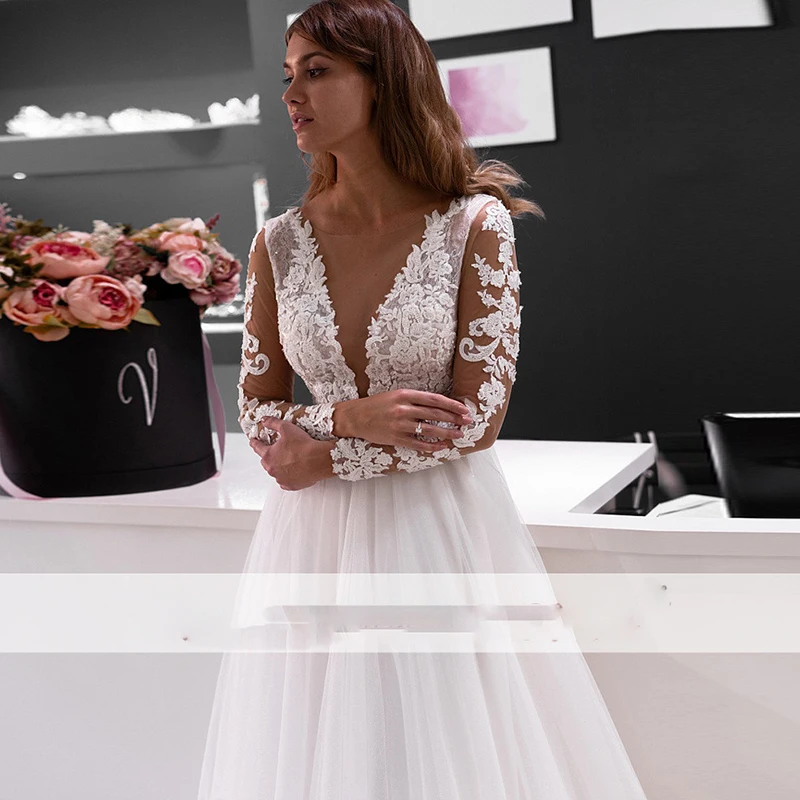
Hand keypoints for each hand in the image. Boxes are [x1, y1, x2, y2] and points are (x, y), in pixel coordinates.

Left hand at [248, 418, 329, 490]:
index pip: (257, 447)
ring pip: (276, 472)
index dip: (255, 442)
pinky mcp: (291, 485)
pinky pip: (285, 482)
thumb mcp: (287, 428)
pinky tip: (294, 471)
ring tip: (290, 460)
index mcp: (268, 455)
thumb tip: (264, 420)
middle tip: (278, 450)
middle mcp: (272, 469)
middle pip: (266, 461)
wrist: (319, 460)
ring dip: (279, 467)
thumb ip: (273, 423)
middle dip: (270, 456)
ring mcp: (281, 479)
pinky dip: (288, 477)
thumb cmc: (304, 445)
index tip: (253, 441)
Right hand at [337, 389, 474, 453]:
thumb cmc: (376, 405)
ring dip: (447, 432)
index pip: (434, 399)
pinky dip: (432, 446)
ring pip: (429, 429)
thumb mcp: (395, 395)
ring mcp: (400, 424)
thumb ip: (415, 399)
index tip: (464, 409)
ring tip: (459, 434)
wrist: (355, 417)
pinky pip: (418, 444)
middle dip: (454, 418)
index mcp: (405, 395)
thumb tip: (437, 405)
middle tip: (467, 421)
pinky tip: (442, 446)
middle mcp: (403, 409)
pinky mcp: (396, 438)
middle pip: (435, 414)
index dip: (451, 404)